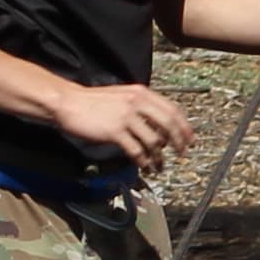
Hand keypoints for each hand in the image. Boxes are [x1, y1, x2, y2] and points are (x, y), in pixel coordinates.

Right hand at [47, 80, 196, 169]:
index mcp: (141, 93)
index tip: (190, 139)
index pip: (172, 109)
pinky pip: (137, 150)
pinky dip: (143, 160)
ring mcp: (126, 116)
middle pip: (168, 124)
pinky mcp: (115, 131)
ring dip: (159, 156)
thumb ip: (140, 106)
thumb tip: (157, 125)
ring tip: (158, 166)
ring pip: (153, 140)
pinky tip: (144, 166)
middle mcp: (137, 102)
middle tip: (182, 154)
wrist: (69, 103)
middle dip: (179, 142)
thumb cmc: (93, 102)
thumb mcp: (122, 96)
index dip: (184, 126)